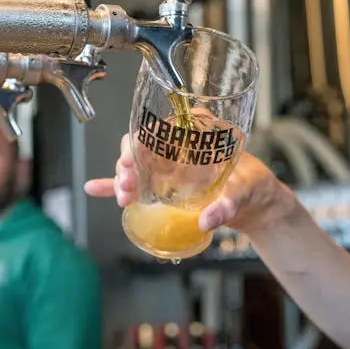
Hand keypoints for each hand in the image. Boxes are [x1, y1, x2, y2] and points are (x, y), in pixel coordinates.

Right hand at [83, 134, 297, 235]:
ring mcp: (168, 166)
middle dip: (127, 162)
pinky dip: (114, 186)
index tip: (133, 156)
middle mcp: (178, 147)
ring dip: (122, 178)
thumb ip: (227, 206)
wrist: (254, 204)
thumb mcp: (244, 192)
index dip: (143, 140)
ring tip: (122, 196)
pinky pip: (135, 184)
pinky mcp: (163, 186)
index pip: (163, 128)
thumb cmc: (253, 186)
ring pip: (136, 165)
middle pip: (142, 146)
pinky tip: (94, 188)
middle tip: (127, 183)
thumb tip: (207, 220)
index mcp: (197, 134)